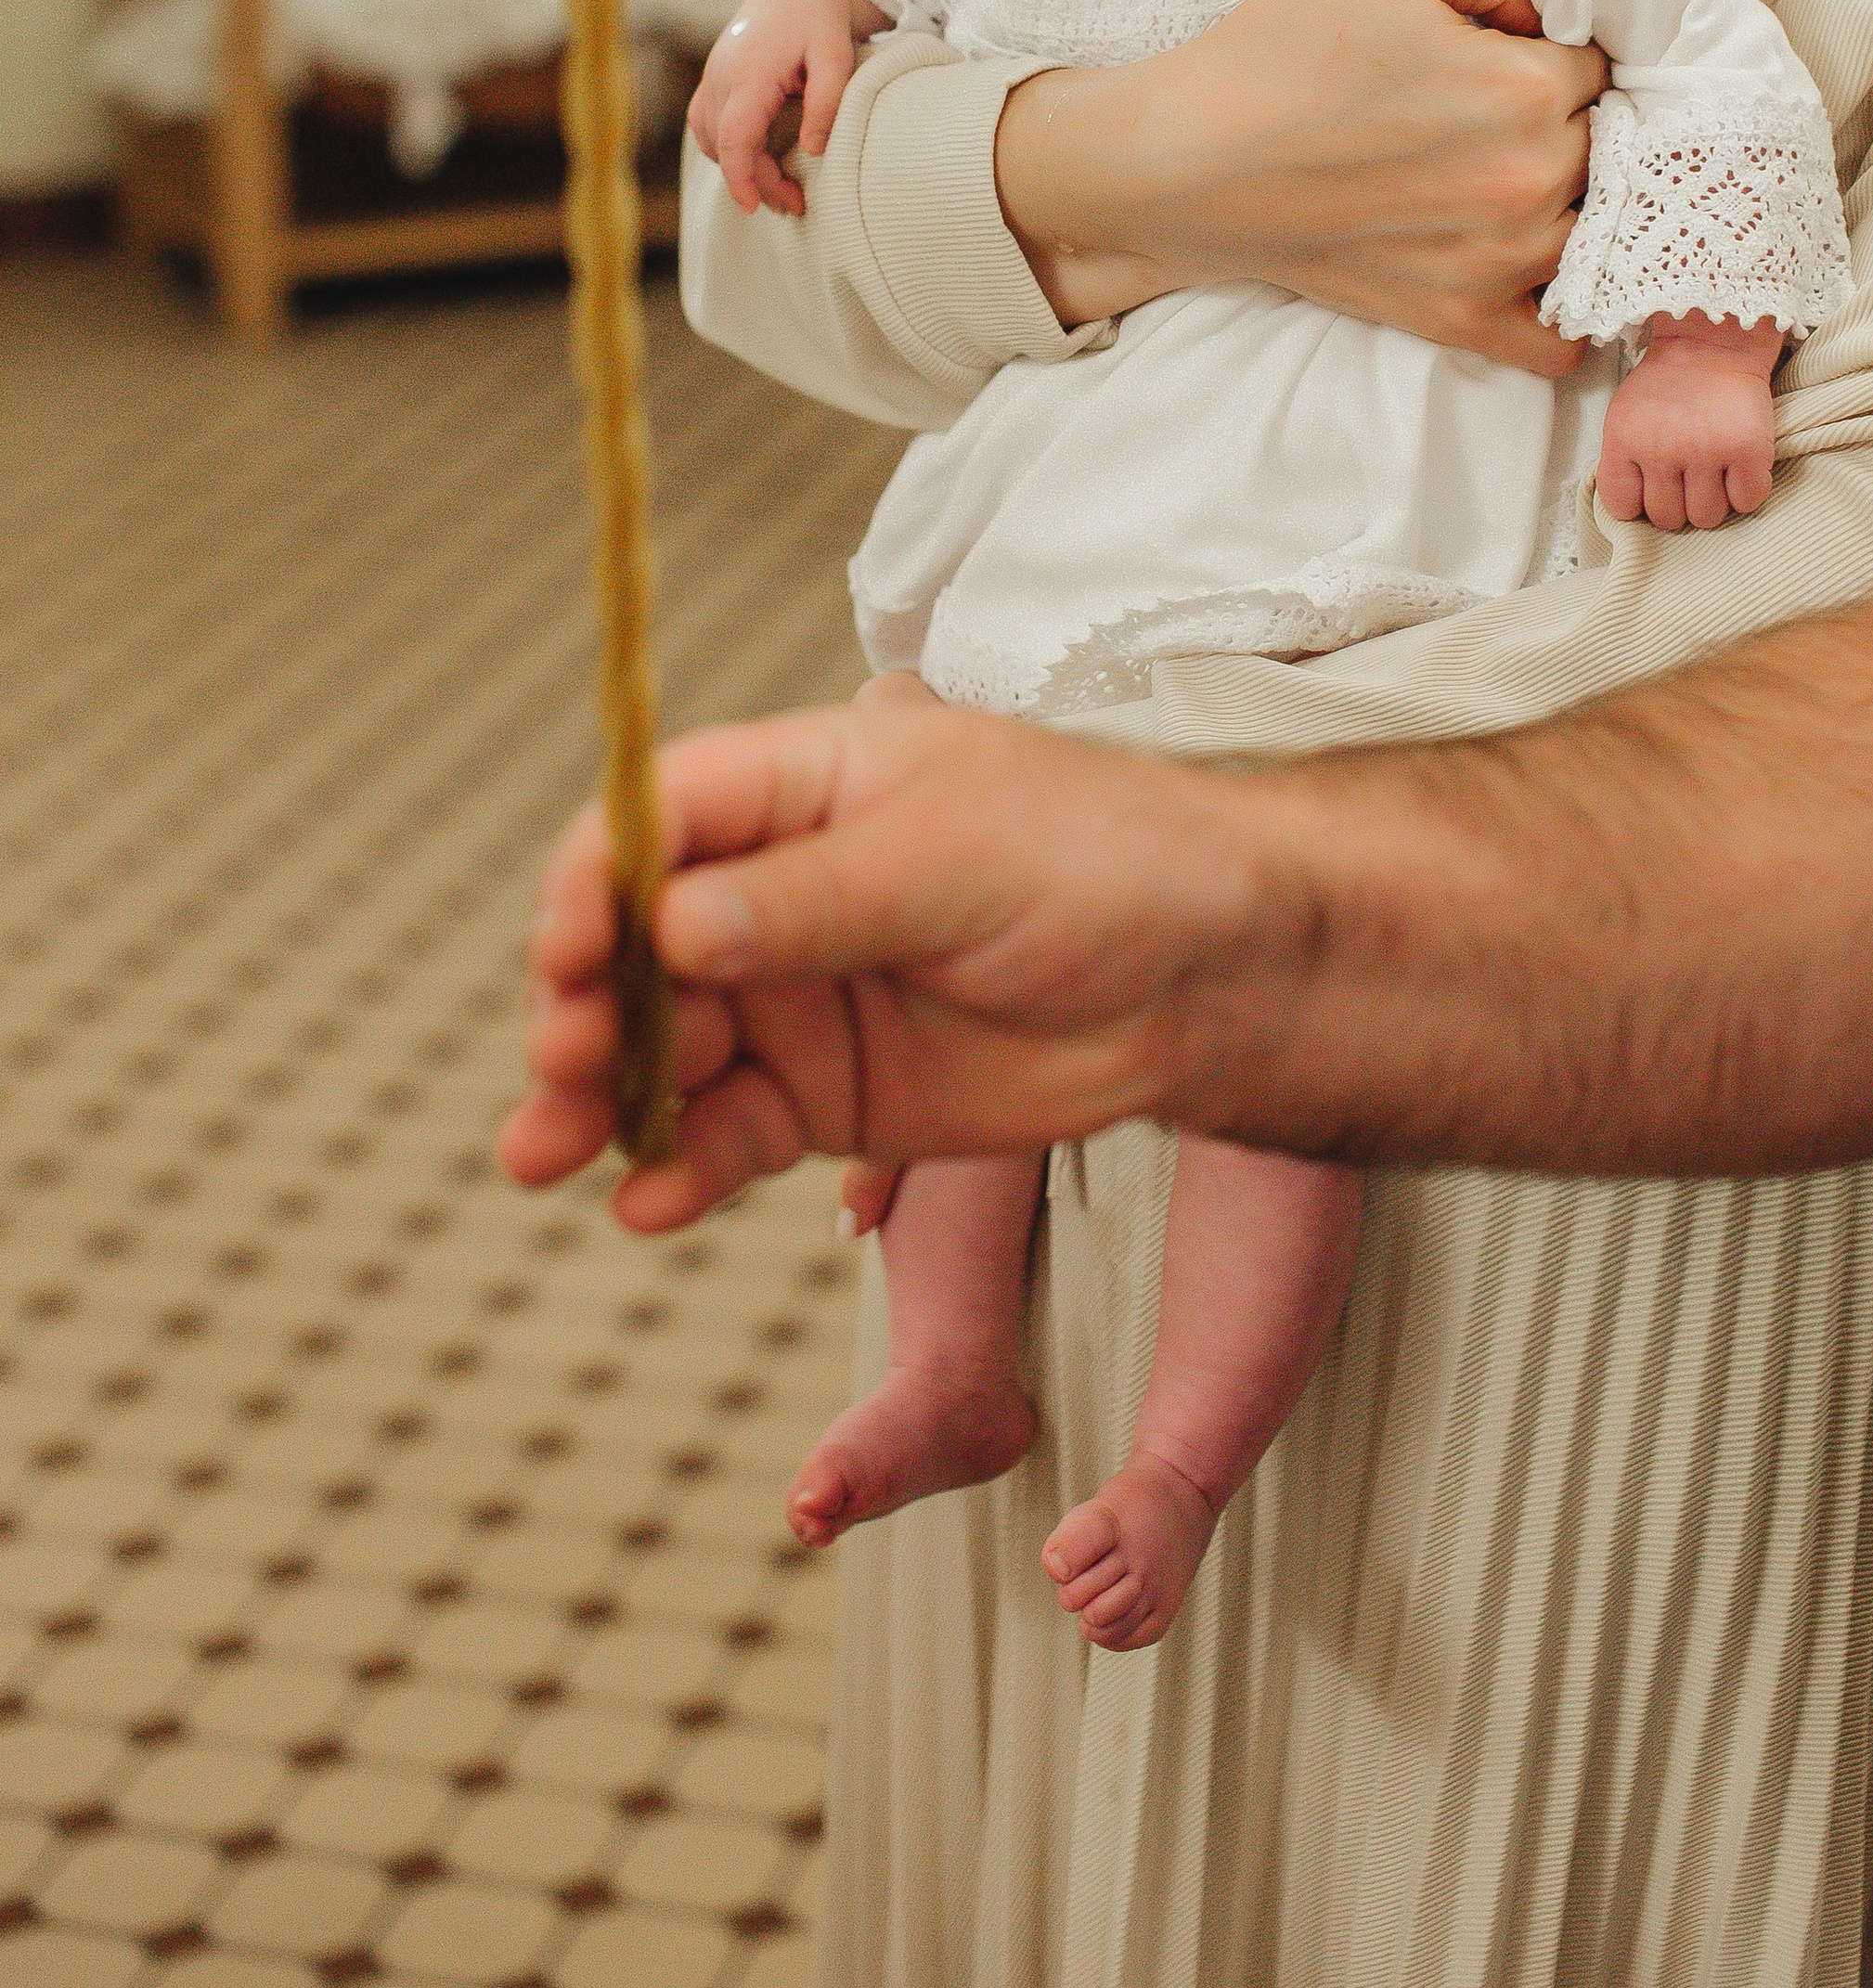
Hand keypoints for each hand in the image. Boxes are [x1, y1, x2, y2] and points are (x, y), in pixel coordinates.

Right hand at [498, 679, 1279, 1228]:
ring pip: (658, 1046)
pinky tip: (646, 1203)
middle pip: (632, 940)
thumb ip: (810, 898)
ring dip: (596, 1096)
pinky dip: (675, 1169)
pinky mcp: (821, 1095)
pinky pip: (721, 1134)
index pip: (657, 813)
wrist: (1207, 979)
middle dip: (581, 998)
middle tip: (567, 1058)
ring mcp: (792, 995)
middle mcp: (775, 887)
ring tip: (549, 1149)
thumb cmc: (1101, 862)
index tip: (567, 946)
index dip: (593, 874)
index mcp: (802, 784)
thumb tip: (669, 925)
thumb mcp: (953, 856)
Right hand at [686, 0, 876, 217]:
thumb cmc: (820, 18)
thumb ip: (827, 101)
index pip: (735, 137)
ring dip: (737, 165)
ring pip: (709, 136)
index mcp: (750, 73)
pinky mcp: (715, 76)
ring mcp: (713, 75)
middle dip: (753, 180)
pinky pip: (706, 121)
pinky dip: (724, 145)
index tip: (756, 206)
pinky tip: (755, 156)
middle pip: (724, 145)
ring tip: (778, 185)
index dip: (742, 177)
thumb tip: (812, 149)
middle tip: (793, 202)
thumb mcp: (837, 56)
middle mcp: (722, 75)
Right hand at [994, 0, 1605, 375]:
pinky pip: (1562, 340)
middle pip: (1607, 145)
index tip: (1508, 57)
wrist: (1191, 160)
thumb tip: (1547, 19)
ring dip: (1570, 205)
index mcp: (1525, 86)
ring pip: (1598, 229)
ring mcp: (1502, 262)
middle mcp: (1531, 180)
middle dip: (1566, 124)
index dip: (1553, 52)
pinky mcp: (1463, 320)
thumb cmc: (1283, 54)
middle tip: (1494, 118)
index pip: (1597, 64)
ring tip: (1503, 182)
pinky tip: (1531, 271)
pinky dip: (1562, 311)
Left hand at [1596, 317, 1783, 531]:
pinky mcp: (1748, 450)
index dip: (1640, 504)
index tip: (1653, 490)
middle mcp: (1662, 449)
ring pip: (1707, 518)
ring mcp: (1707, 451)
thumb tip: (1635, 508)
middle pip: (1668, 518)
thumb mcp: (1626, 415)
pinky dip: (1746, 493)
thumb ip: (1623, 460)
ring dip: (1713, 502)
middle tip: (1688, 478)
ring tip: (1715, 474)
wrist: (1715, 341)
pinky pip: (1747, 501)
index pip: (1623, 507)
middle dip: (1679, 504)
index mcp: (1625, 439)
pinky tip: (1739, 470)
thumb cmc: (1669, 382)